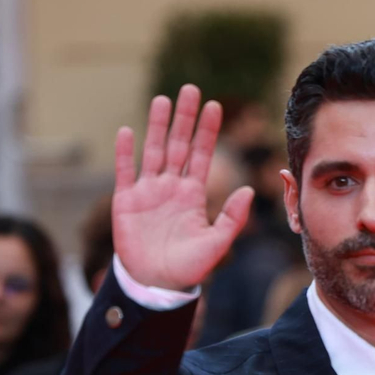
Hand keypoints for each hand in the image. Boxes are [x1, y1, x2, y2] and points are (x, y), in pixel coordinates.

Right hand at [112, 84, 253, 290]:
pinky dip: (125, 152)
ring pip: (153, 151)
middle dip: (184, 118)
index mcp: (192, 194)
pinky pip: (125, 171)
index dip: (207, 131)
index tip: (215, 106)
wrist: (156, 285)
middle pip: (178, 145)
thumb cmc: (188, 268)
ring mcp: (147, 192)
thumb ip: (232, 217)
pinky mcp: (126, 201)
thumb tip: (249, 190)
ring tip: (162, 100)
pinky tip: (127, 131)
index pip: (201, 155)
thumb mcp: (216, 244)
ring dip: (157, 126)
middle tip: (190, 89)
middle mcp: (170, 187)